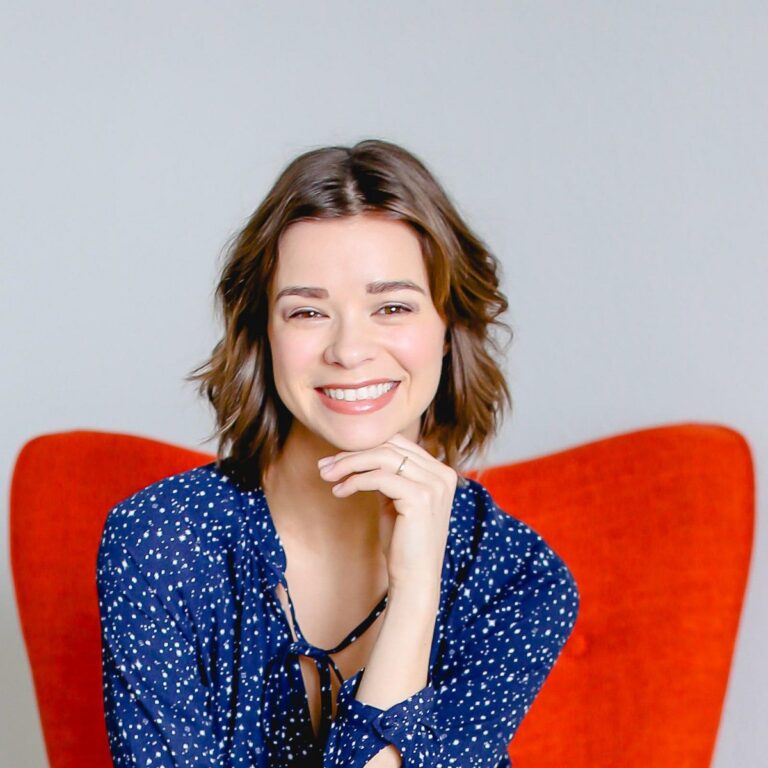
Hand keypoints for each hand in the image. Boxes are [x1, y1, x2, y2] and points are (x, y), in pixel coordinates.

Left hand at [317, 433, 457, 591]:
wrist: (415, 580)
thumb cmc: (403, 544)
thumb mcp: (396, 501)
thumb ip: (387, 476)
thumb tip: (357, 454)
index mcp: (440, 473)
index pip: (398, 443)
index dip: (365, 446)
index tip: (335, 458)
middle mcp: (442, 474)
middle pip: (389, 446)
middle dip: (353, 453)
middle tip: (324, 466)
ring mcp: (434, 485)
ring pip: (382, 457)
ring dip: (348, 464)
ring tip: (327, 476)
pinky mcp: (420, 497)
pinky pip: (378, 477)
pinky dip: (354, 481)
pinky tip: (339, 491)